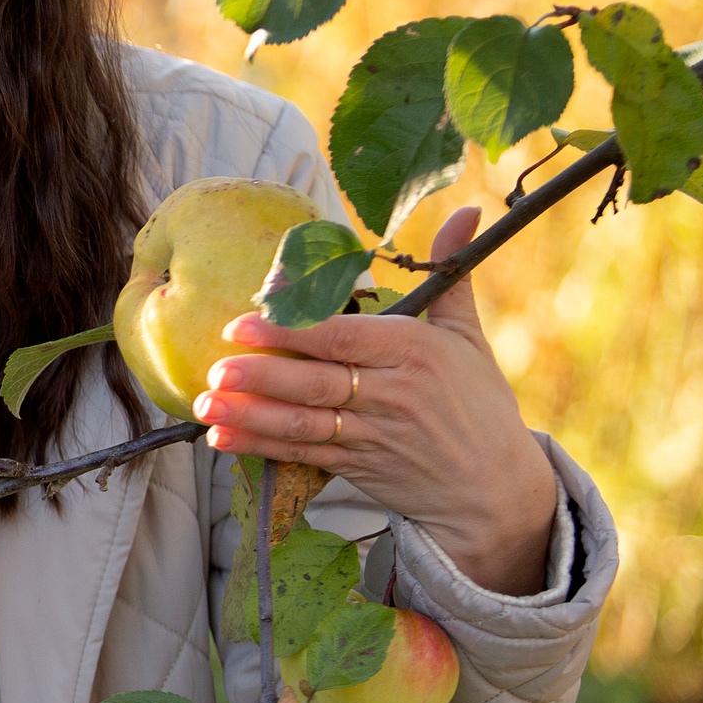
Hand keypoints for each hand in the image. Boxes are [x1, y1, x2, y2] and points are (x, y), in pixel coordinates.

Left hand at [193, 206, 559, 595]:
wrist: (498, 490)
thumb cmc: (478, 402)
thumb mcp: (467, 336)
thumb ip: (448, 275)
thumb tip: (468, 212)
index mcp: (414, 351)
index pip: (344, 338)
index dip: (291, 331)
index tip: (243, 321)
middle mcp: (393, 394)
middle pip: (317, 382)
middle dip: (262, 375)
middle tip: (215, 365)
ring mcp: (374, 435)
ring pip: (304, 422)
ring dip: (250, 414)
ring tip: (204, 402)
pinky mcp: (360, 468)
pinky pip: (304, 454)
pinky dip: (261, 446)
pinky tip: (223, 436)